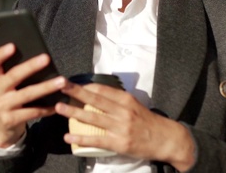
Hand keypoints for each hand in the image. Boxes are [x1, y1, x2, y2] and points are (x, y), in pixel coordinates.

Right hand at [0, 43, 67, 147]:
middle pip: (13, 76)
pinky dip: (47, 108)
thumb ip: (18, 74)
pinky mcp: (9, 120)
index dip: (0, 54)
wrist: (4, 126)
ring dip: (46, 87)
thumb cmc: (12, 98)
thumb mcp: (10, 86)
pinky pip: (32, 112)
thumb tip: (42, 59)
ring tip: (61, 81)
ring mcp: (1, 106)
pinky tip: (58, 104)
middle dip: (30, 66)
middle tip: (47, 58)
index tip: (13, 45)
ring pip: (26, 94)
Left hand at [55, 83, 194, 170]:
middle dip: (75, 92)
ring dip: (73, 112)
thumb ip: (117, 99)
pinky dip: (81, 139)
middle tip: (59, 85)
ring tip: (58, 108)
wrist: (167, 139)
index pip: (101, 88)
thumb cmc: (148, 122)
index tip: (71, 82)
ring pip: (92, 118)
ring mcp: (120, 127)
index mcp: (125, 99)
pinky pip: (96, 140)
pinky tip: (68, 137)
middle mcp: (122, 111)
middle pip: (94, 99)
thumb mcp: (135, 104)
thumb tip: (96, 93)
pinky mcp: (119, 143)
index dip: (84, 85)